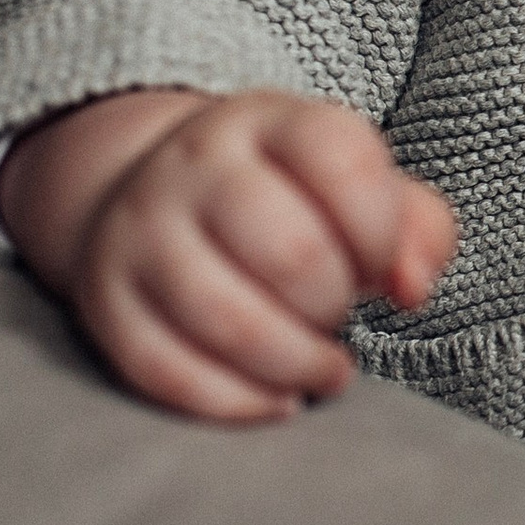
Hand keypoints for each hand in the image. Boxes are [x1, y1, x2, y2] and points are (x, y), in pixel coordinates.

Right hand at [0, 88, 458, 420]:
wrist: (157, 197)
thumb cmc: (291, 202)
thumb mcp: (361, 188)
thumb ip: (419, 229)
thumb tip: (412, 288)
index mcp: (271, 122)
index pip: (341, 161)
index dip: (381, 232)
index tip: (380, 266)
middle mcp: (197, 166)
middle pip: (291, 253)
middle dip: (336, 304)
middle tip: (340, 316)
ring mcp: (142, 232)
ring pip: (229, 321)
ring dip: (297, 364)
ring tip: (323, 369)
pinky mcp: (106, 300)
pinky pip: (169, 371)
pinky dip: (238, 402)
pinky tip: (277, 399)